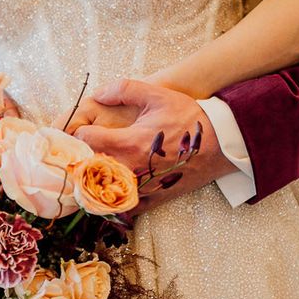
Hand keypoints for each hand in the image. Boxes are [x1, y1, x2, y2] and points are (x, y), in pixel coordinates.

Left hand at [62, 79, 234, 210]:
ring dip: (95, 182)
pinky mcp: (153, 198)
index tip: (80, 131)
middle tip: (82, 151)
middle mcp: (131, 168)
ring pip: (103, 193)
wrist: (220, 143)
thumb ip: (124, 89)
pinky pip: (125, 209)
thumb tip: (97, 93)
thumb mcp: (157, 94)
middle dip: (82, 159)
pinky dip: (115, 203)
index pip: (85, 140)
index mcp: (128, 141)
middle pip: (89, 169)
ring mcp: (141, 187)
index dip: (78, 134)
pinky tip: (112, 191)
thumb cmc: (188, 117)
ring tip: (95, 171)